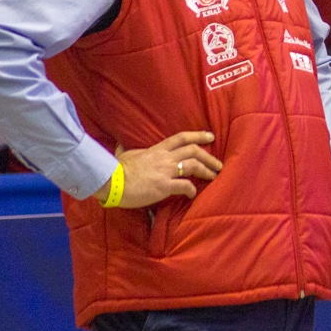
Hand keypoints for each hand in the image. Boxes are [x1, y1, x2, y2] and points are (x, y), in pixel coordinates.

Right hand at [96, 131, 220, 208]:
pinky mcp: (164, 186)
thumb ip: (125, 150)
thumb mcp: (123, 154)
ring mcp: (166, 171)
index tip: (210, 137)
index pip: (181, 138)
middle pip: (193, 151)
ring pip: (193, 165)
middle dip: (209, 156)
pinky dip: (192, 190)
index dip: (198, 136)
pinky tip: (193, 194)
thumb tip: (119, 145)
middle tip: (218, 163)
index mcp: (157, 149)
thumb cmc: (115, 169)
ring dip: (206, 170)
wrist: (111, 182)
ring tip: (214, 176)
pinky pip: (184, 186)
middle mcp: (165, 158)